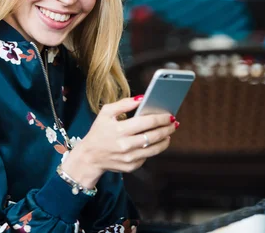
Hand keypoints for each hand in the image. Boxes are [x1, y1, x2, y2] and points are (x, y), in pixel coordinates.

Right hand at [61, 96, 177, 187]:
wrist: (89, 157)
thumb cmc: (98, 132)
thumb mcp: (106, 113)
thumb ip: (124, 103)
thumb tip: (142, 98)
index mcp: (120, 129)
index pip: (147, 122)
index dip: (161, 118)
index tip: (170, 115)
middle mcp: (125, 145)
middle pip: (154, 136)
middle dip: (167, 128)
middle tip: (174, 124)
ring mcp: (129, 158)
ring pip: (155, 149)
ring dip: (165, 140)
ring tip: (169, 133)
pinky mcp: (131, 167)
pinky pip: (147, 157)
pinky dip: (153, 149)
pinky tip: (155, 143)